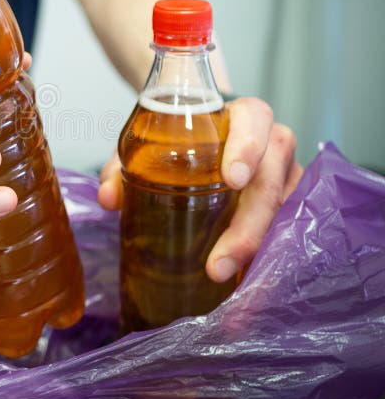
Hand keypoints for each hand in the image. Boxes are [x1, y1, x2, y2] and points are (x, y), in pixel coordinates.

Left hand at [97, 97, 302, 282]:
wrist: (208, 136)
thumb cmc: (181, 139)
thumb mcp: (148, 145)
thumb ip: (123, 166)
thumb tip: (108, 198)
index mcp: (242, 116)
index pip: (254, 120)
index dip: (247, 148)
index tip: (231, 180)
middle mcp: (274, 142)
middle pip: (272, 178)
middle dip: (249, 226)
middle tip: (218, 263)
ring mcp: (288, 174)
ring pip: (286, 209)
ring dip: (259, 248)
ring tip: (229, 282)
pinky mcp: (291, 202)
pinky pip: (290, 228)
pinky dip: (269, 255)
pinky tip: (247, 281)